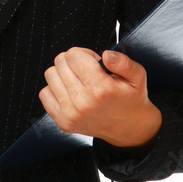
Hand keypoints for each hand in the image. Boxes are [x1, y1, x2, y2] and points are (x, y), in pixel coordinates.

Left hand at [39, 47, 162, 147]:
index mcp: (101, 89)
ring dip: (63, 73)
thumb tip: (106, 55)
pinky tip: (70, 91)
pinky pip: (44, 94)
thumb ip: (123, 62)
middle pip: (60, 62)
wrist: (129, 128)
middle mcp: (83, 102)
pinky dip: (55, 89)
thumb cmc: (131, 99)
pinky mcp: (63, 121)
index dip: (85, 53)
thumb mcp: (137, 76)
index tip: (94, 62)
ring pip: (50, 75)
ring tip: (79, 80)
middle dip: (74, 61)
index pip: (73, 55)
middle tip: (88, 71)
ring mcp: (71, 114)